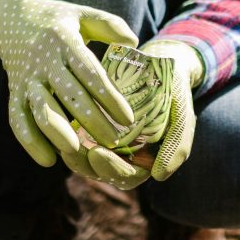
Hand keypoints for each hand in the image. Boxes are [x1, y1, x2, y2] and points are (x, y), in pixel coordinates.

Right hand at [0, 0, 137, 168]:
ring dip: (57, 132)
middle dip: (91, 121)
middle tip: (113, 142)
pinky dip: (29, 141)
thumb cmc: (58, 19)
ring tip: (76, 152)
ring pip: (40, 109)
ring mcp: (27, 78)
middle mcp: (44, 61)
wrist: (11, 16)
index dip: (109, 97)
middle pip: (69, 95)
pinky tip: (48, 160)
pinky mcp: (14, 91)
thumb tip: (133, 44)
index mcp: (64, 41)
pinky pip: (17, 118)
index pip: (89, 72)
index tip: (128, 119)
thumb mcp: (83, 14)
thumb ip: (110, 25)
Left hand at [54, 40, 203, 189]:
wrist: (164, 62)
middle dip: (85, 164)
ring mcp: (107, 141)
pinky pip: (76, 136)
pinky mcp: (93, 124)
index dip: (111, 170)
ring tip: (61, 137)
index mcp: (145, 161)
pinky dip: (66, 133)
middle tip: (71, 148)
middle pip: (100, 171)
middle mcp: (124, 156)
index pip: (126, 176)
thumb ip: (177, 144)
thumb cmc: (176, 91)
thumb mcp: (182, 115)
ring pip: (84, 158)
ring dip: (72, 153)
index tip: (98, 154)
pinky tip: (57, 121)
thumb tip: (159, 175)